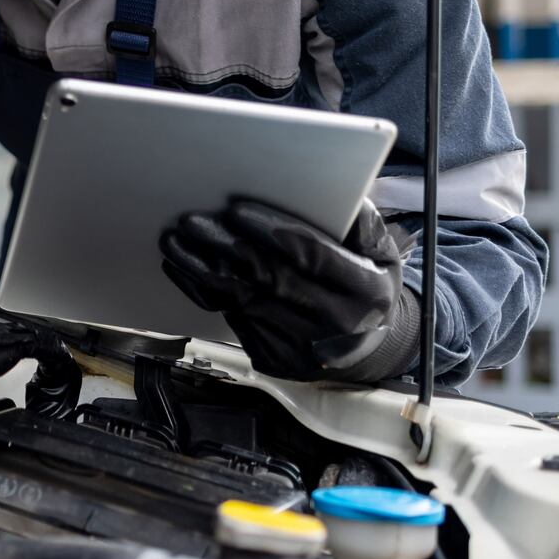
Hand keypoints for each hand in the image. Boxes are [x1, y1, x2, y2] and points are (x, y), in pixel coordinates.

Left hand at [159, 197, 420, 381]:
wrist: (364, 350)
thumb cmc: (367, 289)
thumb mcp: (383, 256)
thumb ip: (365, 227)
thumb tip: (344, 199)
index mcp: (367, 293)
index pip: (312, 256)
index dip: (271, 230)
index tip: (236, 209)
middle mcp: (334, 324)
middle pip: (269, 278)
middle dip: (225, 246)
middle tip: (193, 221)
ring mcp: (301, 347)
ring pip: (241, 300)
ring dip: (201, 267)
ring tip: (175, 240)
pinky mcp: (274, 358)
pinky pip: (229, 318)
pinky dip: (202, 290)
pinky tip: (184, 267)